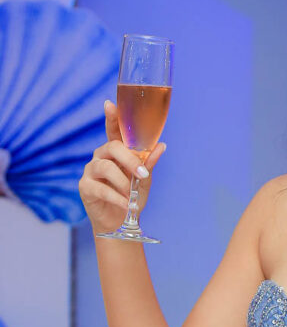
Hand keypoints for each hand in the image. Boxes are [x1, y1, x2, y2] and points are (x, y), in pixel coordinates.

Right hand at [78, 99, 165, 234]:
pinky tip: (125, 204)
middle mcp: (101, 156)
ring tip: (131, 196)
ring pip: (105, 167)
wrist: (120, 223)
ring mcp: (90, 170)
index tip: (110, 104)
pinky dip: (116, 197)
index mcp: (115, 152)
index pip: (113, 130)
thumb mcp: (143, 180)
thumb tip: (161, 146)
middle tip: (142, 174)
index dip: (112, 117)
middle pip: (112, 147)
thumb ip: (148, 163)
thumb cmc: (131, 197)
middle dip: (129, 160)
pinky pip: (100, 188)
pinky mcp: (85, 186)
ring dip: (123, 182)